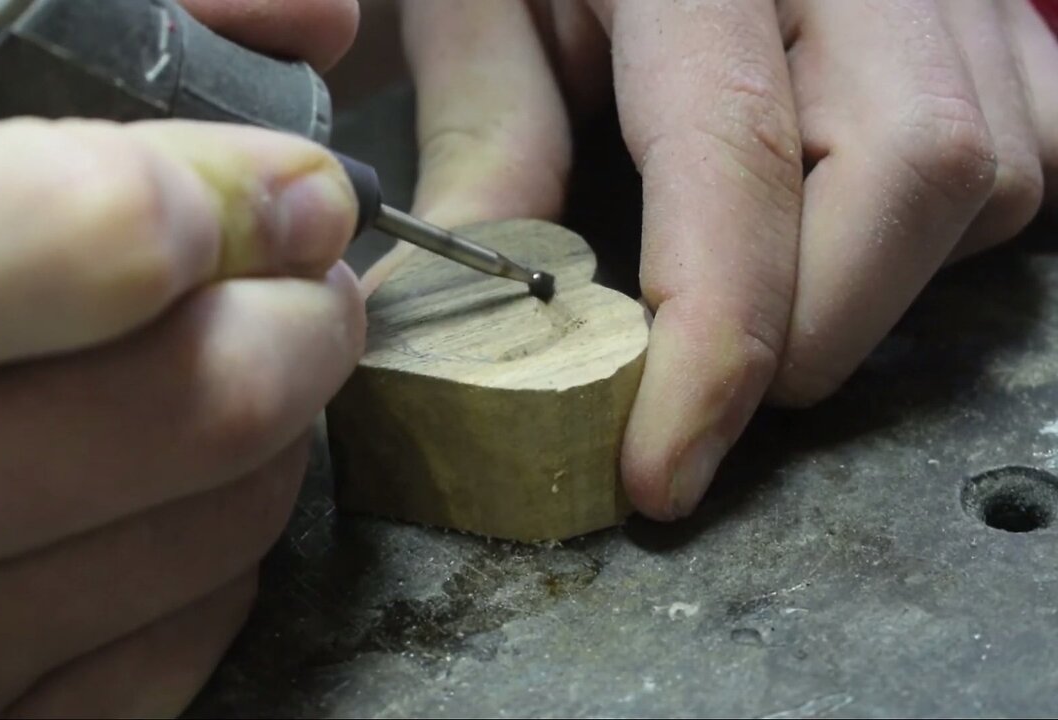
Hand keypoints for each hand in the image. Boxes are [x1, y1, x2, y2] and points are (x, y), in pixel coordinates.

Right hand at [0, 2, 362, 714]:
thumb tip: (303, 9)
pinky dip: (210, 563)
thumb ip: (14, 29)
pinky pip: (171, 652)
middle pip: (208, 397)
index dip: (227, 185)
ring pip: (220, 530)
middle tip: (302, 271)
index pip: (99, 236)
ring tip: (243, 367)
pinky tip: (163, 502)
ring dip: (274, 432)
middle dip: (305, 313)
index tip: (269, 177)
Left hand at [398, 0, 1057, 519]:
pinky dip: (942, 235)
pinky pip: (1032, 149)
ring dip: (878, 286)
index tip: (663, 470)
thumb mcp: (487, 3)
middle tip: (714, 391)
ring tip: (770, 298)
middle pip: (914, 168)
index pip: (736, 157)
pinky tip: (849, 234)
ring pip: (989, 171)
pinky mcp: (997, 5)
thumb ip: (490, 140)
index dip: (713, 342)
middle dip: (815, 330)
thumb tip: (471, 323)